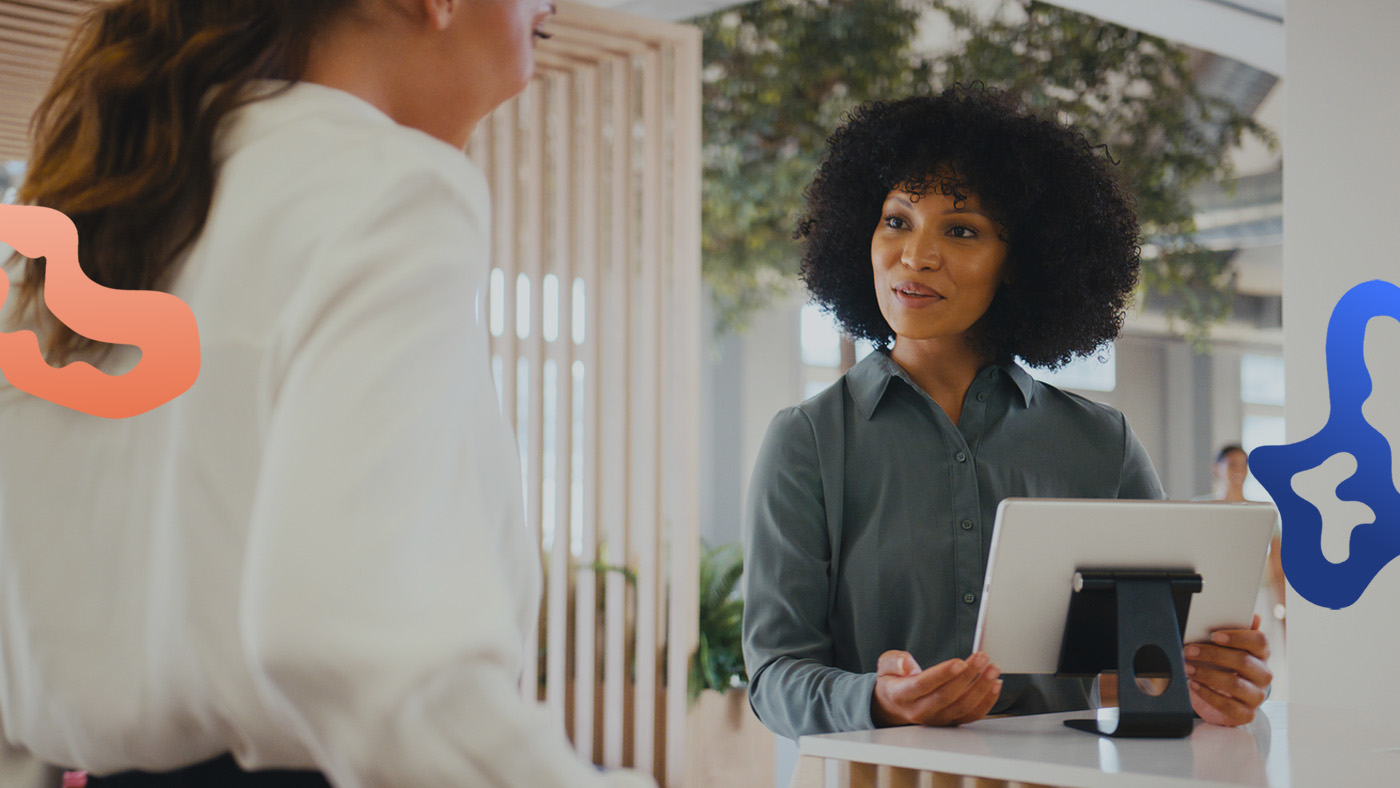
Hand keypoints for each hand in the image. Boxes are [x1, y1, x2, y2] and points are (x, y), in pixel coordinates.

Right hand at [871, 650, 1001, 727]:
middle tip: (982, 658)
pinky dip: (986, 702)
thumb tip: (908, 665)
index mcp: (902, 695)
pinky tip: (995, 685)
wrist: (894, 706)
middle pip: (947, 696)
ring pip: (962, 707)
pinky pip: (971, 715)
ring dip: (981, 689)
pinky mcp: (950, 722)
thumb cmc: (893, 681)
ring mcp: (937, 719)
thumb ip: (895, 661)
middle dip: (968, 676)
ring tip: (993, 670)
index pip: (924, 685)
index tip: (960, 662)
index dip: (943, 674)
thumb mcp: (885, 665)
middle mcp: (920, 711)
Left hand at [1184, 614, 1271, 725]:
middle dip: (1213, 655)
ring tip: (1187, 669)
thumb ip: (1231, 633)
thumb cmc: (1222, 666)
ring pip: (1236, 684)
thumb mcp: (1224, 648)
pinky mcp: (1246, 714)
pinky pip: (1229, 706)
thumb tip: (1253, 616)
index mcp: (1261, 654)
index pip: (1260, 641)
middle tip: (1189, 651)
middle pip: (1244, 661)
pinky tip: (1194, 686)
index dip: (1238, 637)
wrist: (1221, 697)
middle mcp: (1263, 674)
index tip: (1214, 635)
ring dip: (1207, 675)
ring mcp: (1256, 695)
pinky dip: (1209, 695)